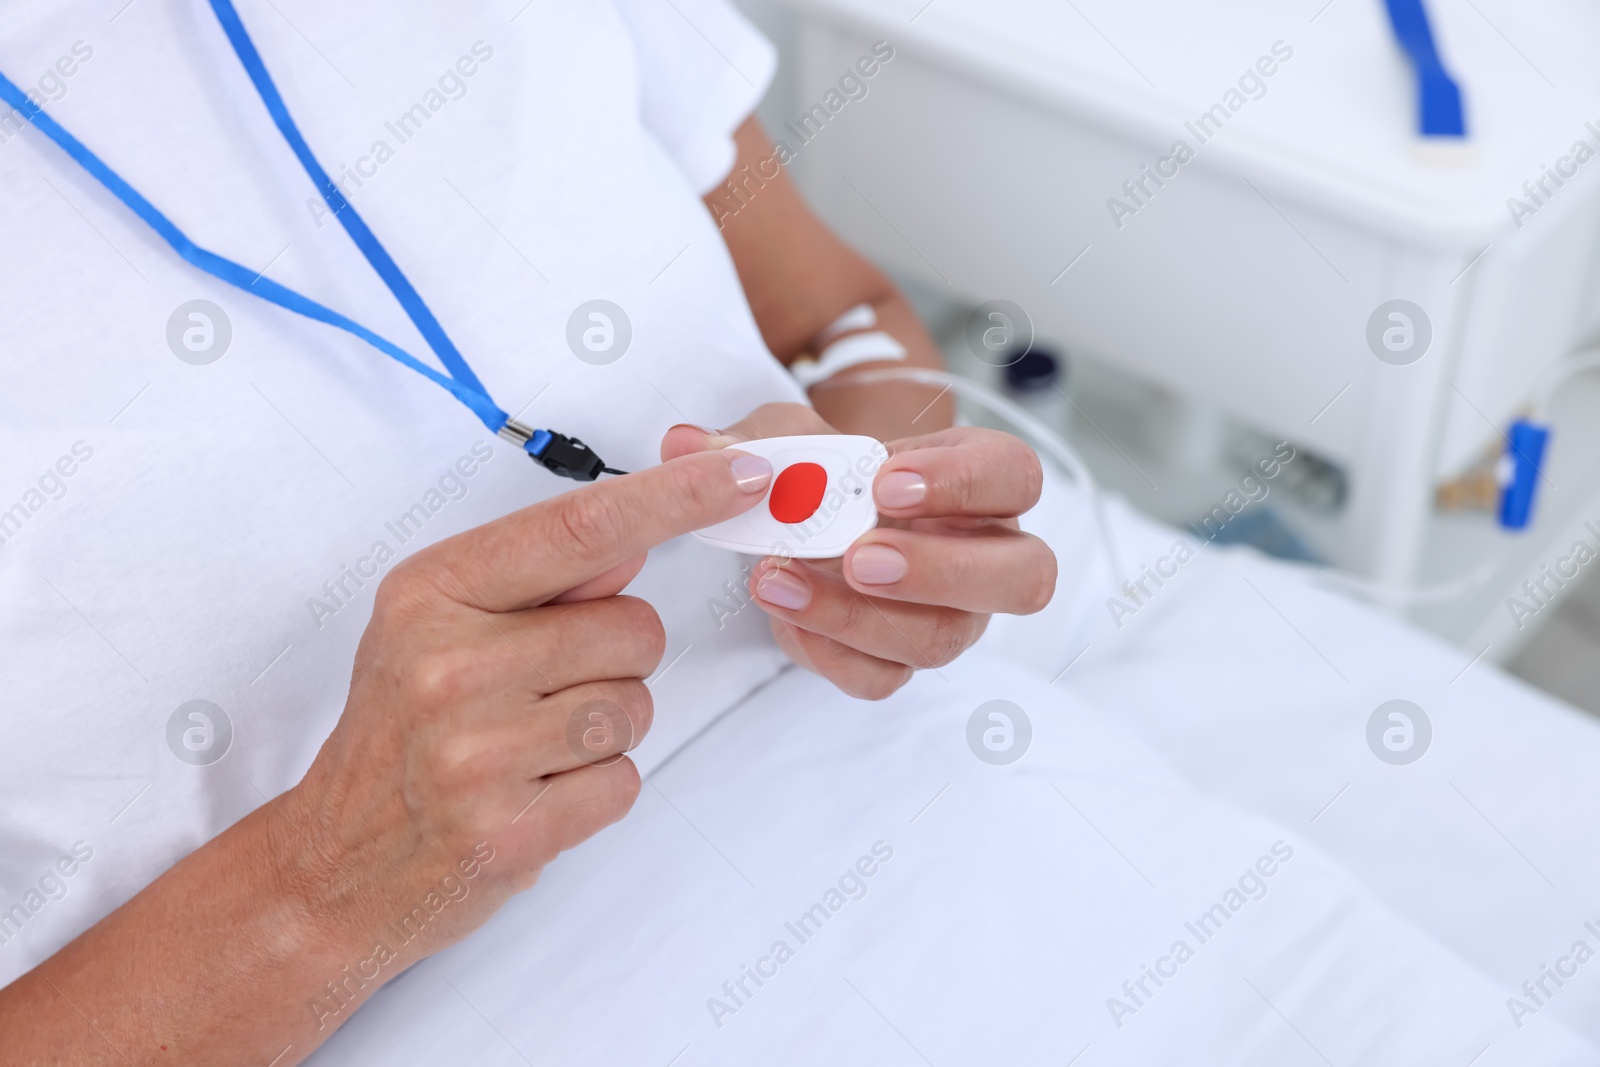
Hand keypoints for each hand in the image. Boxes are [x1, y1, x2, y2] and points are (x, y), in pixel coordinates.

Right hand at [279, 448, 773, 969]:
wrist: (335, 864)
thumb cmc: (401, 733)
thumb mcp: (438, 628)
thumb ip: (537, 583)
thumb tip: (632, 543)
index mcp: (433, 593)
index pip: (581, 529)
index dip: (676, 498)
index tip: (748, 473)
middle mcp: (448, 664)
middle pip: (635, 629)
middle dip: (614, 660)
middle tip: (539, 694)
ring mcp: (475, 753)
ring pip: (636, 707)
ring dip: (605, 729)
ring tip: (529, 748)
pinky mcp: (508, 831)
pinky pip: (623, 782)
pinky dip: (593, 791)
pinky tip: (531, 795)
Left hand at [661, 404, 1054, 699]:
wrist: (808, 516)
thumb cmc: (822, 466)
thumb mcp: (789, 435)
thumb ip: (746, 437)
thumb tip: (683, 443)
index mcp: (979, 479)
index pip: (1014, 476)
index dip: (963, 485)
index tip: (885, 485)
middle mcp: (986, 553)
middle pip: (1022, 578)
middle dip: (942, 571)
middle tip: (862, 557)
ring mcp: (954, 615)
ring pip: (944, 638)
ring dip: (862, 618)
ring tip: (780, 582)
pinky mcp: (903, 660)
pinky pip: (885, 678)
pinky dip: (830, 654)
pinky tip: (783, 617)